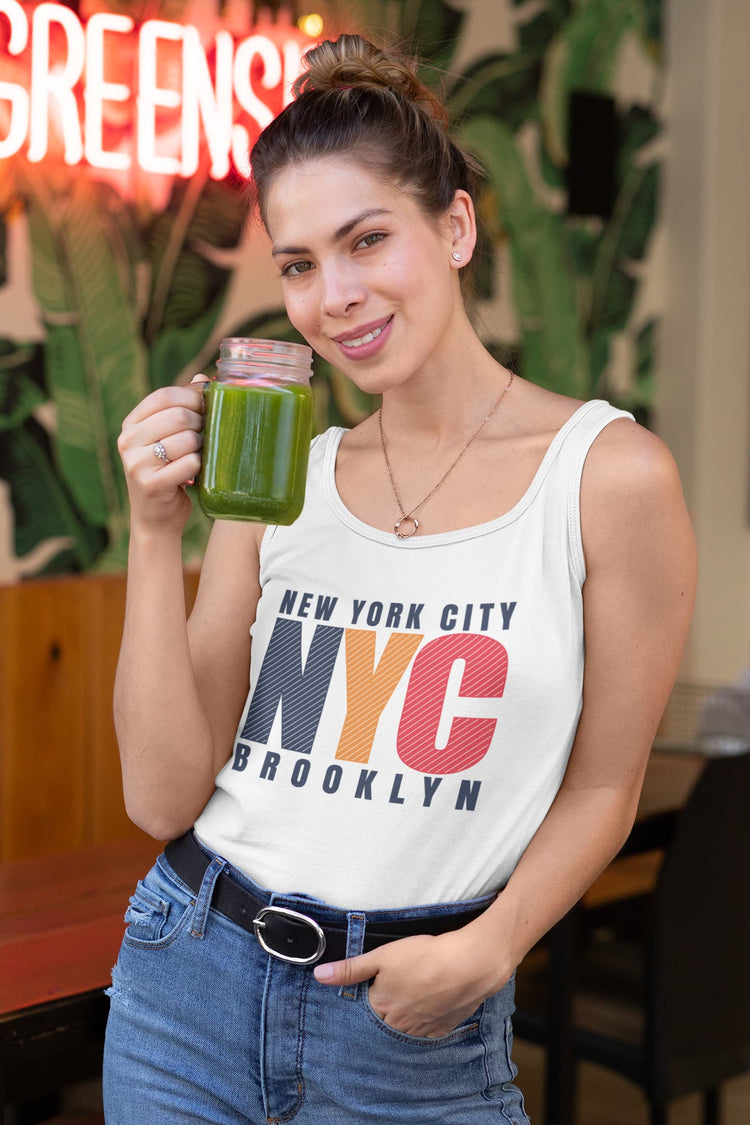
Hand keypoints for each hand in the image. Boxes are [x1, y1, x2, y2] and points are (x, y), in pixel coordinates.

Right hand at [118, 374, 207, 535]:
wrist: (156, 519)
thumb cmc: (168, 473)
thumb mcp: (169, 438)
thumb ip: (182, 408)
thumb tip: (203, 379)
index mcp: (131, 424)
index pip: (163, 395)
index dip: (191, 397)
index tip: (206, 407)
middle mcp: (128, 441)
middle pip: (178, 416)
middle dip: (200, 424)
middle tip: (204, 437)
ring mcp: (136, 463)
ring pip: (186, 440)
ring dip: (201, 448)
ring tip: (197, 456)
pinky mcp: (150, 484)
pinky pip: (188, 464)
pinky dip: (198, 468)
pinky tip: (194, 474)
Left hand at [313, 929, 509, 1038]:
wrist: (469, 965)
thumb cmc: (424, 956)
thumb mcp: (382, 956)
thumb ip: (350, 969)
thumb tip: (319, 975)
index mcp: (380, 1008)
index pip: (364, 1008)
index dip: (369, 993)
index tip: (376, 983)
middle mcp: (399, 1026)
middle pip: (384, 1020)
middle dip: (386, 1006)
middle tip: (399, 985)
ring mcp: (422, 1031)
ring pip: (405, 1027)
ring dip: (406, 1014)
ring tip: (415, 992)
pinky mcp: (443, 1029)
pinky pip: (427, 1029)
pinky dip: (425, 1017)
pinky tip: (431, 1001)